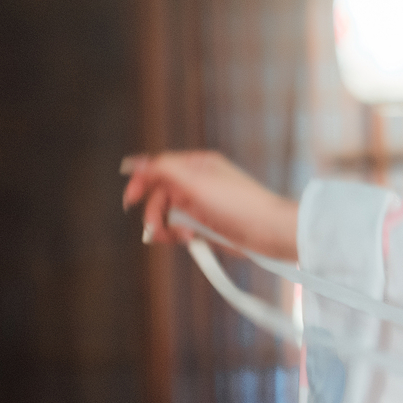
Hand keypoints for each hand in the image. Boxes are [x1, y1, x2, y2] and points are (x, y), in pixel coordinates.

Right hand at [121, 150, 298, 260]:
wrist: (271, 232)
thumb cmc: (241, 204)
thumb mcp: (196, 181)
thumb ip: (163, 169)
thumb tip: (135, 162)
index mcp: (197, 165)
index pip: (158, 168)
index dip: (141, 182)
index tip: (131, 200)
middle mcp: (199, 183)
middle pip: (160, 194)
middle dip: (154, 211)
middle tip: (153, 227)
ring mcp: (204, 206)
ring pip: (170, 215)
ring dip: (167, 227)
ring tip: (178, 237)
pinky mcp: (209, 227)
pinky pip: (183, 230)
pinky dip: (180, 236)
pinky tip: (188, 240)